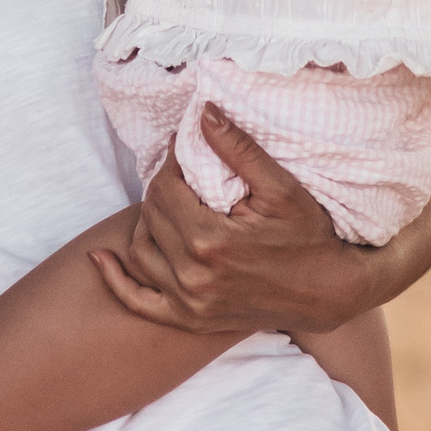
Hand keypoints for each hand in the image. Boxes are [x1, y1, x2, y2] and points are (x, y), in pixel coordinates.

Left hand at [90, 110, 344, 336]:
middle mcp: (193, 276)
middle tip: (181, 172)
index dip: (171, 162)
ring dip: (145, 222)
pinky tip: (99, 258)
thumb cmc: (311, 236)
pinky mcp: (191, 319)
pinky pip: (139, 302)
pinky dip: (116, 281)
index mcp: (211, 241)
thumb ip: (238, 150)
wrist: (331, 290)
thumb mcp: (282, 188)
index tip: (185, 148)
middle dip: (161, 186)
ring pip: (140, 251)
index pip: (165, 188)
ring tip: (165, 203)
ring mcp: (190, 303)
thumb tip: (202, 111)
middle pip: (151, 215)